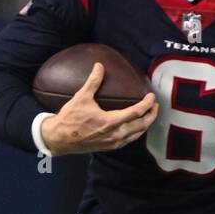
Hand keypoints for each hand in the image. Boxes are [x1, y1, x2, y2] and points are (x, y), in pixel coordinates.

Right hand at [41, 62, 157, 155]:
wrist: (59, 139)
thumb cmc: (69, 119)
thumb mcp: (81, 97)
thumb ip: (93, 81)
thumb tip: (99, 66)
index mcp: (110, 122)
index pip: (136, 112)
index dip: (147, 104)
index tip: (152, 96)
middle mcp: (115, 134)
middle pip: (142, 125)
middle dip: (151, 115)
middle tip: (155, 106)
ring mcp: (113, 143)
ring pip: (137, 135)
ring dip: (145, 125)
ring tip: (149, 116)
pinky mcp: (109, 147)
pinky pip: (129, 141)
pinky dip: (136, 133)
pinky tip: (135, 128)